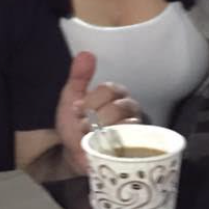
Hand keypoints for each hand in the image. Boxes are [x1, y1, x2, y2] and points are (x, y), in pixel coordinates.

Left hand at [55, 51, 140, 173]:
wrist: (74, 154)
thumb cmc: (76, 124)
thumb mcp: (72, 96)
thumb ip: (79, 76)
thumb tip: (86, 54)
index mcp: (116, 94)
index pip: (108, 90)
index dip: (89, 101)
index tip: (77, 110)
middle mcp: (130, 109)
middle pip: (116, 108)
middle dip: (93, 119)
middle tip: (83, 126)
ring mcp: (135, 130)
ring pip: (123, 126)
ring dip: (100, 133)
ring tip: (89, 137)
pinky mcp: (136, 150)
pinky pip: (129, 145)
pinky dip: (110, 146)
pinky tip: (100, 147)